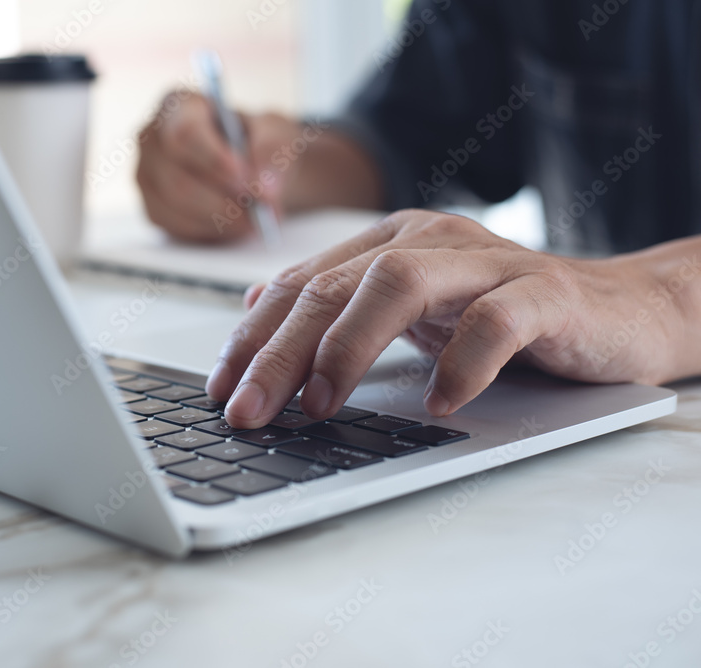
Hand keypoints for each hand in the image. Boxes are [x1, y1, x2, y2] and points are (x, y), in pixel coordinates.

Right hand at [136, 91, 301, 242]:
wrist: (251, 165)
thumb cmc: (256, 141)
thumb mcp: (275, 135)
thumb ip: (272, 155)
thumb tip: (265, 190)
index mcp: (178, 106)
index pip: (185, 134)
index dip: (214, 161)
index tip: (245, 181)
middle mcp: (151, 139)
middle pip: (177, 180)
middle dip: (223, 202)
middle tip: (261, 212)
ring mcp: (146, 176)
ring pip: (178, 209)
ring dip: (221, 220)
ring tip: (256, 220)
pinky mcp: (153, 208)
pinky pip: (179, 228)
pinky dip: (212, 231)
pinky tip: (234, 224)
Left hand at [207, 210, 699, 428]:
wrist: (615, 309)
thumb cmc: (502, 314)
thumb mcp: (409, 311)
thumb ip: (340, 306)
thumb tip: (255, 312)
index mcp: (389, 243)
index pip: (302, 284)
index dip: (254, 337)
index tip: (220, 390)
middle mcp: (429, 240)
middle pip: (335, 286)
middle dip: (280, 351)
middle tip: (248, 409)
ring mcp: (487, 262)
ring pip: (400, 285)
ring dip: (349, 347)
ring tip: (323, 403)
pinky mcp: (545, 292)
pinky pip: (497, 320)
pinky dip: (462, 361)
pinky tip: (439, 402)